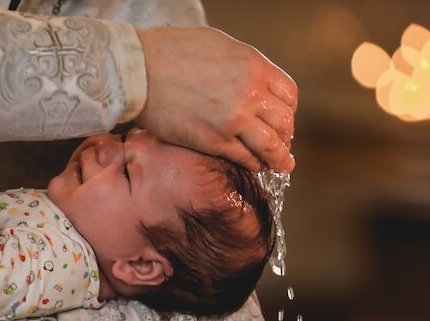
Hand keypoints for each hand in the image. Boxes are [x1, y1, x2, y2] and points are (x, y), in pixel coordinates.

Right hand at [134, 26, 296, 172]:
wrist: (140, 72)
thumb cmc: (173, 52)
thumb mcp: (220, 45)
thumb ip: (244, 66)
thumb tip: (254, 82)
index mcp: (254, 67)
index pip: (288, 95)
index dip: (289, 109)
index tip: (284, 117)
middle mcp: (250, 95)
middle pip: (284, 122)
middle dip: (286, 135)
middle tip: (283, 143)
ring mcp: (234, 121)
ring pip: (271, 146)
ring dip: (279, 158)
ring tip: (282, 165)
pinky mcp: (214, 142)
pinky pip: (245, 158)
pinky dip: (254, 164)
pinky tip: (256, 165)